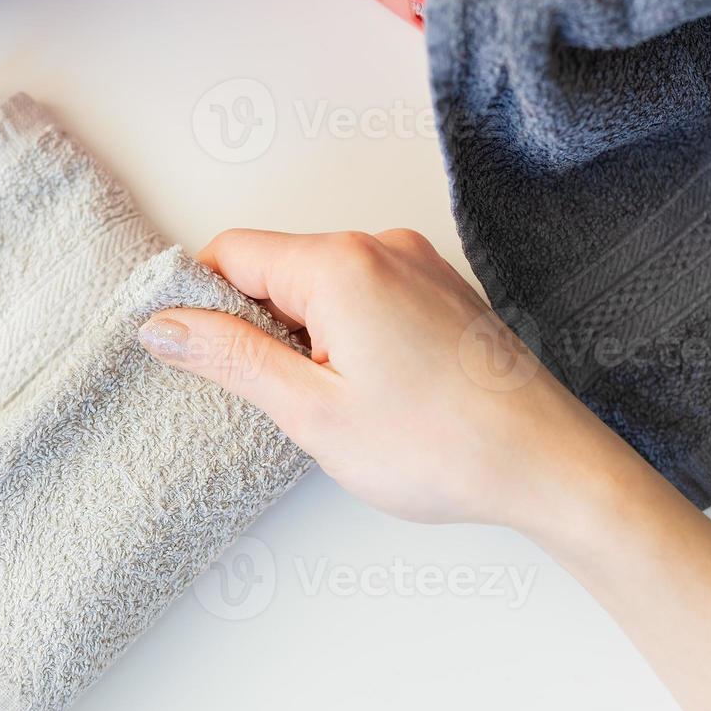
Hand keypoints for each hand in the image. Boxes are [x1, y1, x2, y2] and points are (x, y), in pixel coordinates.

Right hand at [138, 229, 612, 531]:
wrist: (549, 465)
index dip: (201, 302)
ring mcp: (419, 264)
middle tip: (285, 399)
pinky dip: (350, 336)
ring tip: (342, 404)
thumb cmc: (441, 446)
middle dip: (260, 327)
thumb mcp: (311, 411)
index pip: (232, 252)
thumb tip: (162, 325)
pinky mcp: (443, 291)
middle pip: (279, 266)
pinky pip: (368, 295)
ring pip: (323, 285)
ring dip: (308, 337)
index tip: (199, 356)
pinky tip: (376, 393)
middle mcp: (382, 245)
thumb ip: (230, 357)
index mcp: (341, 262)